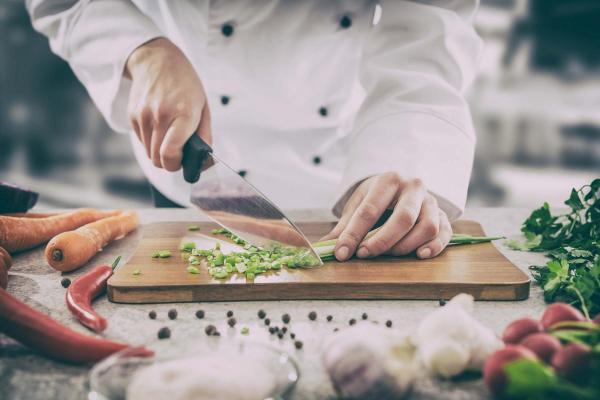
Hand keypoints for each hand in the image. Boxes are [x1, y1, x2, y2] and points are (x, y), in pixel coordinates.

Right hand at [125, 38, 210, 170]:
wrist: (157, 60)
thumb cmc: (185, 85)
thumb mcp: (203, 107)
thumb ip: (204, 136)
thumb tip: (203, 162)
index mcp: (183, 114)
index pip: (170, 153)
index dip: (176, 165)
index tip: (182, 161)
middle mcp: (160, 115)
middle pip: (158, 159)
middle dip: (169, 162)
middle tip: (179, 151)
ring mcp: (143, 116)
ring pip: (149, 153)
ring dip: (160, 152)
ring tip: (170, 136)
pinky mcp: (133, 116)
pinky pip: (142, 142)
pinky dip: (151, 142)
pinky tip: (159, 127)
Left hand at [323, 173, 452, 260]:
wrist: (401, 185)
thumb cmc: (377, 197)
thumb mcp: (358, 203)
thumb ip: (344, 226)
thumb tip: (325, 246)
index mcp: (388, 180)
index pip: (370, 209)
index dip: (354, 234)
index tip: (342, 253)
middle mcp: (413, 187)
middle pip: (403, 218)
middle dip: (382, 240)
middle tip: (364, 254)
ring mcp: (431, 201)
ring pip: (426, 226)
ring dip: (406, 245)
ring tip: (389, 254)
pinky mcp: (443, 215)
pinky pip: (444, 232)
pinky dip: (434, 246)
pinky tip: (419, 255)